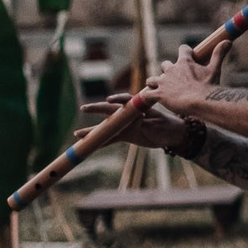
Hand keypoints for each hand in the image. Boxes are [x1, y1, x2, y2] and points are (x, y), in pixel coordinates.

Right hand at [79, 95, 197, 151]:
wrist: (171, 135)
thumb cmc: (166, 125)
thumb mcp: (159, 124)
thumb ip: (147, 122)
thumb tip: (138, 120)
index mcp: (137, 107)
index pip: (125, 101)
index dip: (118, 100)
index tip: (110, 100)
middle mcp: (127, 114)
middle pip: (110, 111)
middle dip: (96, 109)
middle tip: (84, 108)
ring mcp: (124, 125)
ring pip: (105, 127)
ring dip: (92, 131)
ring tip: (77, 135)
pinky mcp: (124, 134)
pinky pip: (109, 139)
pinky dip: (100, 143)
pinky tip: (88, 147)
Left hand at [148, 43, 225, 114]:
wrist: (200, 101)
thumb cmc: (208, 86)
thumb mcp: (215, 69)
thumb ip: (219, 54)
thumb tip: (228, 41)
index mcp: (185, 62)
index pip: (182, 49)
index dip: (185, 52)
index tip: (188, 56)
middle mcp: (171, 69)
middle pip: (165, 65)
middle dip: (168, 71)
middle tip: (175, 80)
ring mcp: (163, 82)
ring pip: (152, 80)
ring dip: (155, 83)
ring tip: (160, 90)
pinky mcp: (158, 94)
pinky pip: (147, 94)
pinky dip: (148, 97)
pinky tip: (150, 101)